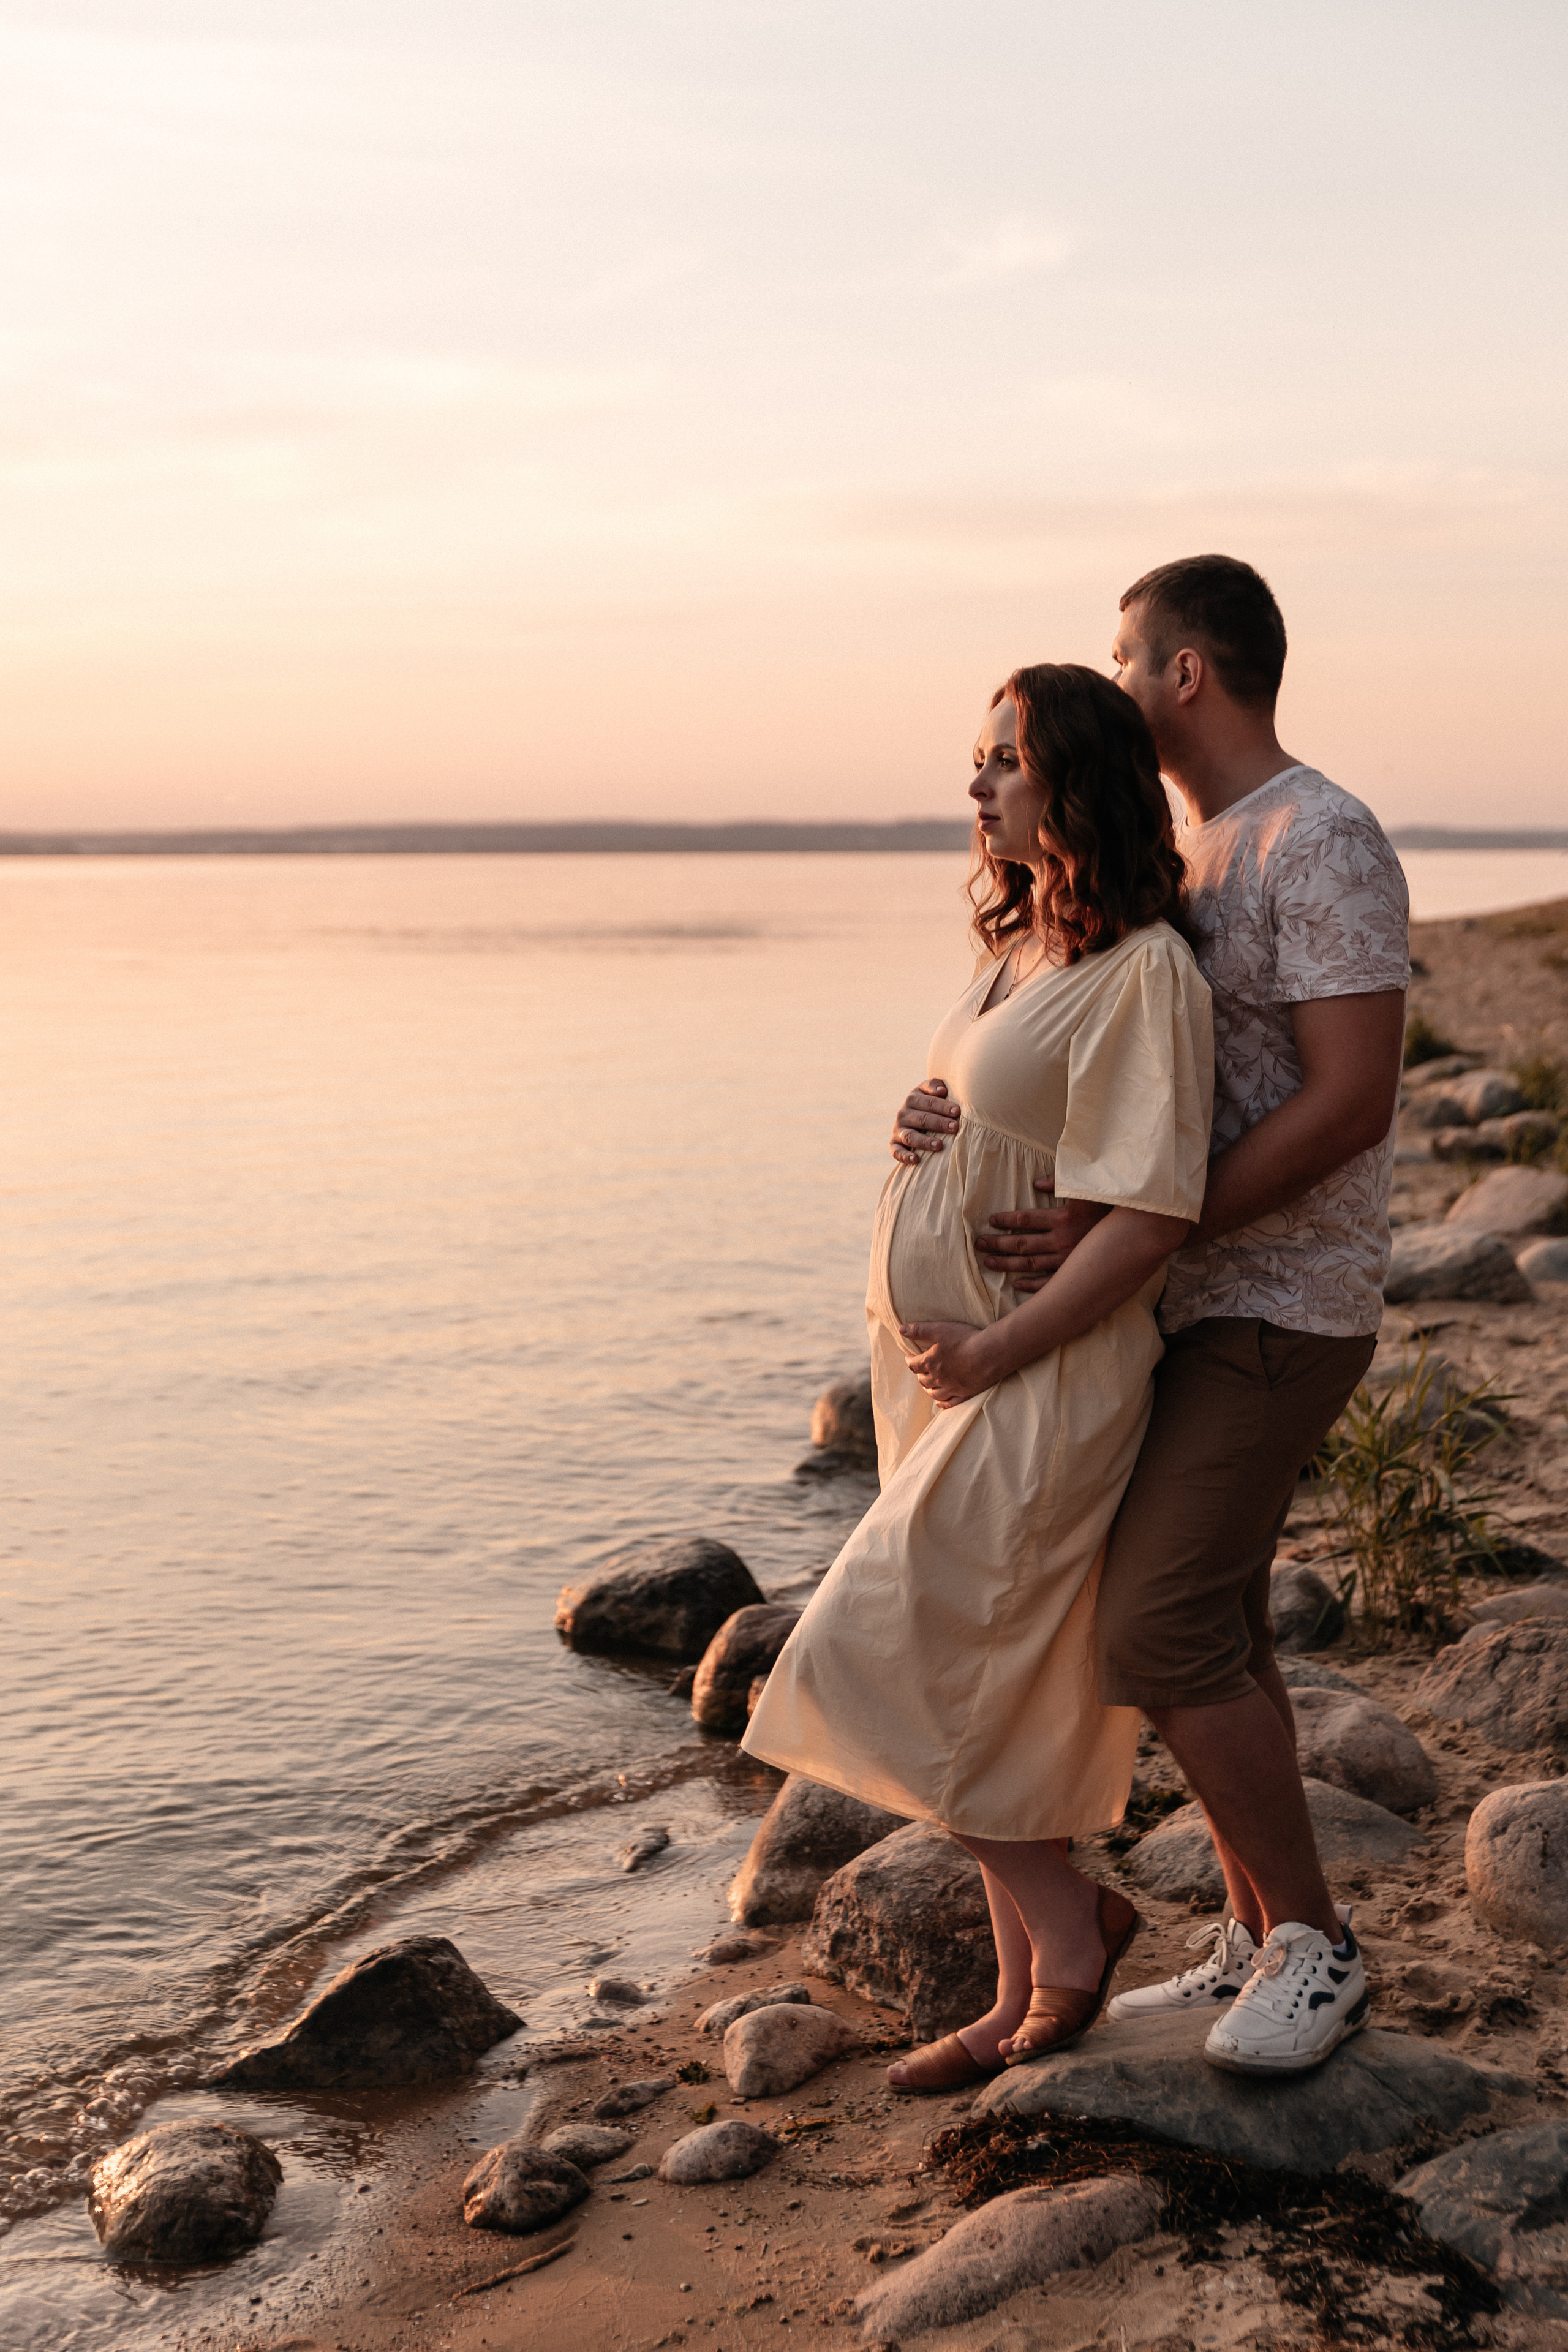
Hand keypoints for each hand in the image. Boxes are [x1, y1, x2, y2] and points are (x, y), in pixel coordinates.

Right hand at [891, 1078, 959, 1165]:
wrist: (915, 1119)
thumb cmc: (931, 1105)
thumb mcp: (930, 1092)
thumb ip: (934, 1086)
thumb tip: (941, 1091)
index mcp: (913, 1098)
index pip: (928, 1102)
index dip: (943, 1107)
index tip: (957, 1112)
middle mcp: (903, 1114)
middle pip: (922, 1119)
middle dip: (939, 1123)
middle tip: (954, 1128)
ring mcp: (898, 1129)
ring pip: (910, 1136)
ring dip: (924, 1141)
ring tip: (939, 1145)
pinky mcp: (894, 1143)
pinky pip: (896, 1151)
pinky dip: (904, 1156)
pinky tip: (916, 1160)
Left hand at [898, 1320, 993, 1406]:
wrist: (990, 1353)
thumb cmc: (965, 1339)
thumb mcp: (939, 1329)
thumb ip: (919, 1330)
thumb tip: (901, 1330)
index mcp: (930, 1362)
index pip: (913, 1365)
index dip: (909, 1360)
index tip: (910, 1357)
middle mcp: (938, 1378)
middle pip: (922, 1380)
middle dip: (919, 1374)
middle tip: (920, 1369)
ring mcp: (951, 1388)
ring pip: (934, 1393)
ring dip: (928, 1389)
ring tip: (927, 1385)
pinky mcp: (965, 1394)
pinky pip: (949, 1403)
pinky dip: (942, 1404)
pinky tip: (939, 1403)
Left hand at [975, 1190, 1110, 1292]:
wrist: (1139, 1228)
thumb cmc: (1110, 1204)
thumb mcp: (1086, 1187)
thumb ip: (1059, 1180)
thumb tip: (1036, 1182)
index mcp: (1063, 1218)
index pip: (1025, 1219)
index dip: (1006, 1220)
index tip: (991, 1221)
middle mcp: (1062, 1240)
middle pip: (1022, 1243)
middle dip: (998, 1243)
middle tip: (978, 1244)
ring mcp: (1069, 1260)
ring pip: (1031, 1263)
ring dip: (1008, 1264)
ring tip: (989, 1262)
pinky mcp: (1077, 1272)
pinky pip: (1050, 1283)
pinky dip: (1032, 1285)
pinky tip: (1016, 1285)